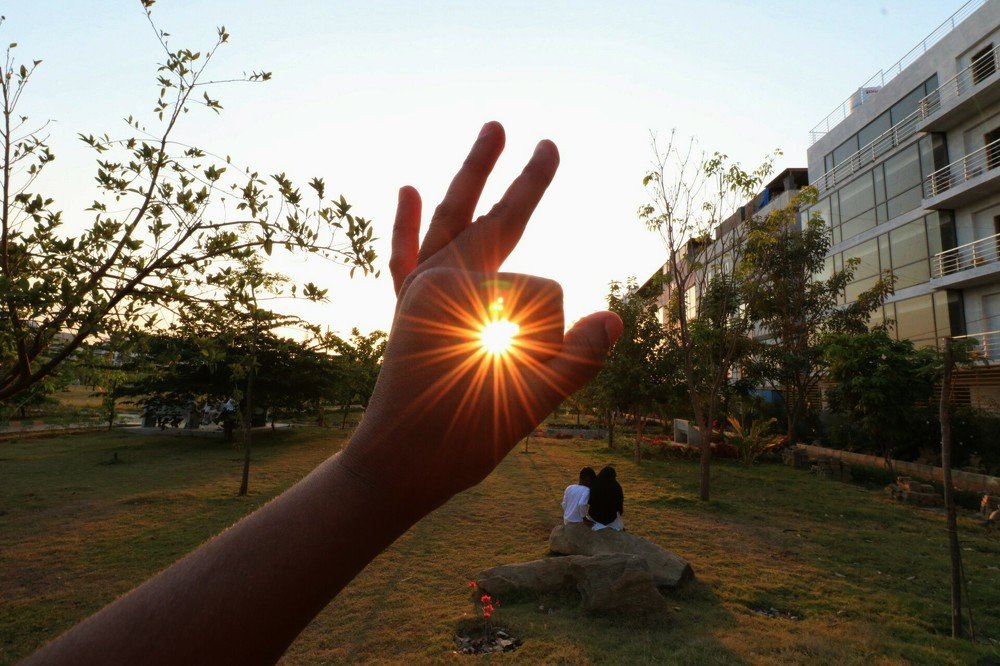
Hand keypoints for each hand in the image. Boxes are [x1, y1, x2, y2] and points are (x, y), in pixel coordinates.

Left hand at [345, 122, 622, 511]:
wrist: (398, 466)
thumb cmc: (461, 439)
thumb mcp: (530, 402)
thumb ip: (576, 359)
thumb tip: (616, 318)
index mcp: (463, 296)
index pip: (539, 292)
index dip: (551, 338)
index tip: (528, 376)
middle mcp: (437, 281)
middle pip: (494, 221)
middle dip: (525, 184)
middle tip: (548, 144)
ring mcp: (419, 290)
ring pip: (455, 223)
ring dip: (474, 177)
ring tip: (494, 129)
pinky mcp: (406, 306)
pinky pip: (405, 256)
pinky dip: (407, 225)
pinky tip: (409, 190)